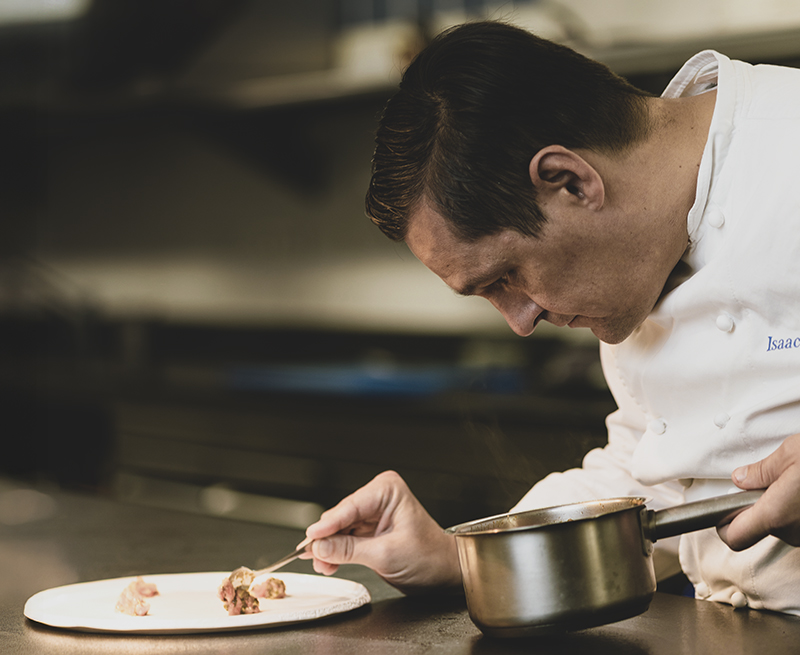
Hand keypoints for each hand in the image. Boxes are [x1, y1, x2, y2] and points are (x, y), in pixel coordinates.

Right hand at [300, 470, 461, 594]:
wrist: (446, 571)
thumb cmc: (430, 557)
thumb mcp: (386, 555)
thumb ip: (349, 550)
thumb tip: (319, 546)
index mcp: (387, 490)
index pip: (349, 507)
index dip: (327, 525)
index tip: (310, 538)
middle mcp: (379, 496)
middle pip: (341, 517)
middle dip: (327, 539)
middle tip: (313, 557)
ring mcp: (373, 512)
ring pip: (340, 529)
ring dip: (329, 548)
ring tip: (321, 564)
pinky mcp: (370, 528)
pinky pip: (347, 538)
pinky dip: (337, 551)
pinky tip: (328, 562)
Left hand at [718, 434, 799, 549]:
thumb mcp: (792, 453)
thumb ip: (762, 471)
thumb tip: (741, 478)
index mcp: (776, 513)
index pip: (735, 538)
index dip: (724, 527)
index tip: (722, 515)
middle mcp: (796, 533)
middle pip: (766, 531)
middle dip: (764, 510)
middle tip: (773, 484)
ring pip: (791, 529)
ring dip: (790, 512)